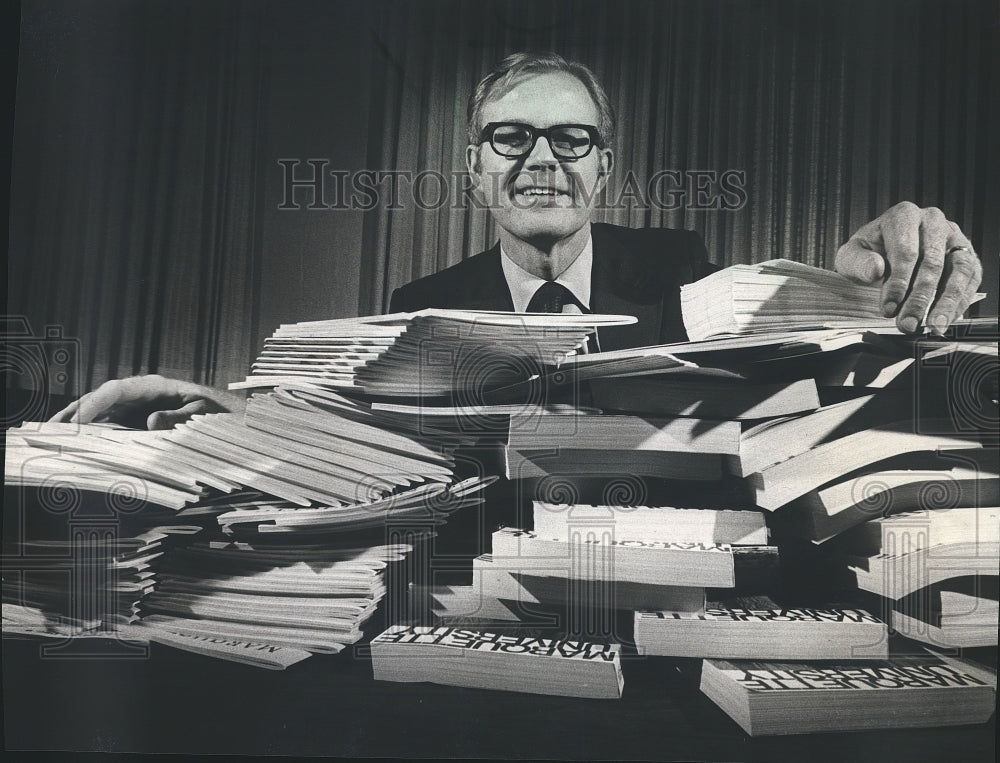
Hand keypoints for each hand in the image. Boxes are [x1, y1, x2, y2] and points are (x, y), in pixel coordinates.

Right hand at [48, 374, 244, 429]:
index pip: (116, 390)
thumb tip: (150, 422)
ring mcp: (132, 406)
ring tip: (51, 436)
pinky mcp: (132, 419)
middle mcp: (137, 393)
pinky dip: (89, 430)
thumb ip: (178, 417)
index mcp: (152, 386)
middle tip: (52, 431)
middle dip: (75, 412)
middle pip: (99, 398)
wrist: (227, 415)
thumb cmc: (216, 412)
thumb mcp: (202, 414)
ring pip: (97, 410)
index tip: (80, 420)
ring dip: (75, 421)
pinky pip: (106, 422)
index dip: (95, 403)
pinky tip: (73, 442)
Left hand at [834, 202, 981, 334]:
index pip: (905, 252)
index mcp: (903, 216)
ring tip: (934, 327)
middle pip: (932, 263)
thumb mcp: (851, 256)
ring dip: (947, 303)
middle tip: (908, 324)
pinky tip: (945, 320)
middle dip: (919, 299)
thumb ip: (858, 262)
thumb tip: (875, 270)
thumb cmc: (868, 254)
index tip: (889, 309)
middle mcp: (933, 222)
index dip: (898, 283)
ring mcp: (954, 237)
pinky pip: (971, 279)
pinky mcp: (967, 255)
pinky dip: (959, 302)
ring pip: (959, 271)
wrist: (884, 253)